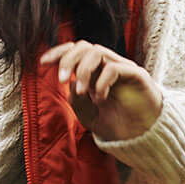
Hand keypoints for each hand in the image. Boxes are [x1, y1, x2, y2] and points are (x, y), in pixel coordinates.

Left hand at [39, 41, 163, 140]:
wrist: (142, 137)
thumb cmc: (115, 123)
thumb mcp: (88, 115)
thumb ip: (76, 100)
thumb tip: (70, 82)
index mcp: (94, 70)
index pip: (75, 51)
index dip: (58, 52)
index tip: (42, 62)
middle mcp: (107, 64)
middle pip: (83, 46)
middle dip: (68, 59)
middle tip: (61, 80)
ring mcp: (122, 67)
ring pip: (97, 52)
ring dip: (84, 70)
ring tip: (82, 91)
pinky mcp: (137, 74)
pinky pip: (114, 68)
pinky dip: (102, 82)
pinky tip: (101, 98)